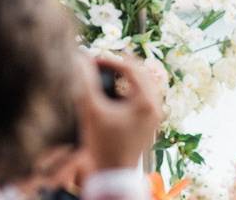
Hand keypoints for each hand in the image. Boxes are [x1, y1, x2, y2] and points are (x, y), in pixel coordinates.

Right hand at [76, 55, 162, 170]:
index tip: (92, 60)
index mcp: (146, 100)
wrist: (113, 175)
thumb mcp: (92, 113)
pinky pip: (144, 95)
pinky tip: (115, 90)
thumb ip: (86, 84)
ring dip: (127, 76)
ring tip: (108, 73)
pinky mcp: (151, 121)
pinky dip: (131, 88)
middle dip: (121, 65)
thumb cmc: (102, 145)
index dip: (110, 60)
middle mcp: (156, 105)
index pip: (131, 68)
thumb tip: (80, 60)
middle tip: (101, 62)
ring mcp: (156, 113)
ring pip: (145, 83)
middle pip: (141, 72)